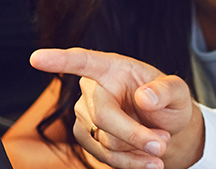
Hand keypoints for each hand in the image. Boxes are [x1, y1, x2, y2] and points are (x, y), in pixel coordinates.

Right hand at [30, 48, 205, 168]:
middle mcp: (92, 89)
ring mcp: (84, 115)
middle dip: (135, 135)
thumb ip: (166, 90)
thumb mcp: (178, 91)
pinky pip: (104, 157)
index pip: (83, 61)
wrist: (164, 126)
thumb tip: (144, 98)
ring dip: (137, 151)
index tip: (37, 58)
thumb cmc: (167, 101)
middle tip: (161, 144)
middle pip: (103, 117)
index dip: (60, 60)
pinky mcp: (85, 137)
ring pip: (105, 141)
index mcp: (112, 68)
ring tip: (159, 147)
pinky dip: (130, 162)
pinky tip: (147, 160)